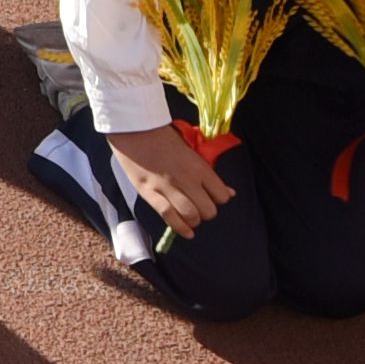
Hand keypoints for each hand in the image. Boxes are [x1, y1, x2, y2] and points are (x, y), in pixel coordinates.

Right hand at [106, 124, 231, 233]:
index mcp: (199, 166)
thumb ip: (209, 173)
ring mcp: (167, 188)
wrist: (135, 131)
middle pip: (208, 210)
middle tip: (200, 208)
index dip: (219, 199)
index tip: (212, 198)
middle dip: (207, 212)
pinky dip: (180, 228)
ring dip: (194, 221)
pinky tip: (187, 232)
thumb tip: (229, 193)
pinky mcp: (150, 194)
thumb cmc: (163, 138)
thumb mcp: (191, 152)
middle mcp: (187, 179)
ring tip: (192, 218)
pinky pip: (169, 217)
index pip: (221, 195)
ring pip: (191, 216)